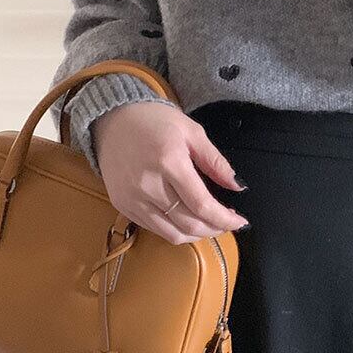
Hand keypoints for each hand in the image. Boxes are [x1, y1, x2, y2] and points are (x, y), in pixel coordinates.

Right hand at [93, 101, 249, 244]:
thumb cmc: (154, 120)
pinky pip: (153, 228)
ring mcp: (133, 198)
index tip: (240, 221)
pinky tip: (186, 221)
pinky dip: (174, 230)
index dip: (224, 219)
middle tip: (227, 224)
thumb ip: (215, 161)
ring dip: (196, 235)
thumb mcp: (191, 131)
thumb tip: (237, 185)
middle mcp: (149, 184)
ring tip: (210, 225)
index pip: (201, 204)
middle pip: (188, 223)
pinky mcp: (122, 205)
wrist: (112, 118)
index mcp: (169, 161)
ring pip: (171, 233)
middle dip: (214, 229)